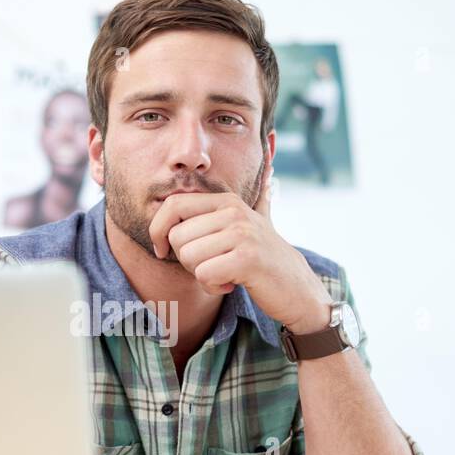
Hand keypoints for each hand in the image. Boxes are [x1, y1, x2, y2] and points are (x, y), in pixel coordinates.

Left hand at [148, 166, 332, 333]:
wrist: (297, 289)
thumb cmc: (263, 259)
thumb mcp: (249, 224)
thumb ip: (238, 204)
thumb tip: (266, 166)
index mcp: (227, 201)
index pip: (173, 205)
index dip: (158, 230)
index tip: (162, 250)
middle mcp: (234, 212)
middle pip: (177, 237)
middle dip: (186, 261)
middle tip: (211, 266)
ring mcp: (243, 233)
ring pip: (189, 257)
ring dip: (201, 275)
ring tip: (224, 275)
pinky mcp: (247, 259)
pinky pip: (204, 275)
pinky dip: (212, 287)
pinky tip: (230, 284)